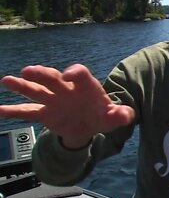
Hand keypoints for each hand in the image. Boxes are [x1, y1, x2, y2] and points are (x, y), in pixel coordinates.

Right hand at [0, 64, 134, 148]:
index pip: (80, 74)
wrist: (89, 126)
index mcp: (86, 86)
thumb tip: (127, 115)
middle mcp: (67, 89)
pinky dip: (13, 111)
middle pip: (53, 78)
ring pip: (36, 91)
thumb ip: (122, 115)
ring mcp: (53, 100)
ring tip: (7, 81)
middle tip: (28, 71)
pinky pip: (27, 112)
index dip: (75, 72)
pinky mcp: (44, 113)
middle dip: (42, 74)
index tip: (67, 75)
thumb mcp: (115, 117)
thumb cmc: (102, 116)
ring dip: (22, 86)